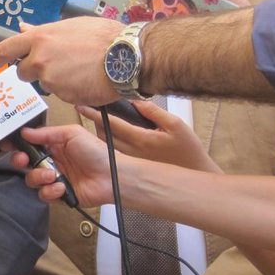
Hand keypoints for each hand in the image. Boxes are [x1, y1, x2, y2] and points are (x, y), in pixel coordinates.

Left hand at [0, 17, 125, 106]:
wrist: (126, 57)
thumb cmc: (104, 37)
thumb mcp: (71, 25)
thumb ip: (44, 31)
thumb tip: (24, 29)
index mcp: (40, 38)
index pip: (5, 49)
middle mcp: (40, 60)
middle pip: (22, 72)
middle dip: (33, 71)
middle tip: (55, 65)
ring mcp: (51, 80)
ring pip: (44, 84)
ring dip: (55, 80)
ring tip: (78, 70)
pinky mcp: (63, 96)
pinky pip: (61, 94)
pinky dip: (70, 90)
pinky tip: (85, 80)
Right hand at [11, 124, 114, 206]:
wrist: (112, 177)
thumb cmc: (97, 152)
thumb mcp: (72, 134)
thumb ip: (47, 133)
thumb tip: (25, 132)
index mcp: (54, 145)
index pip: (30, 144)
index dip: (18, 145)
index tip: (8, 144)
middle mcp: (52, 162)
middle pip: (26, 163)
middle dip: (20, 161)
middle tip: (23, 160)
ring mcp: (55, 179)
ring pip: (32, 180)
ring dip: (38, 177)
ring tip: (52, 176)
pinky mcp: (59, 195)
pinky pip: (44, 195)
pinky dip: (50, 191)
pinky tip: (62, 187)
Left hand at [86, 103, 220, 172]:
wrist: (193, 173)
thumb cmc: (187, 150)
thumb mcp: (176, 125)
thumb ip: (154, 111)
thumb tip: (135, 100)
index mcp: (140, 139)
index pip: (110, 124)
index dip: (94, 114)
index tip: (81, 105)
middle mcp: (131, 151)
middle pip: (103, 134)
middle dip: (94, 121)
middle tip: (88, 109)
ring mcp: (131, 159)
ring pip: (107, 143)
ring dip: (99, 131)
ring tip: (98, 119)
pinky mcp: (133, 164)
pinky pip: (114, 150)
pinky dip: (109, 140)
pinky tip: (110, 134)